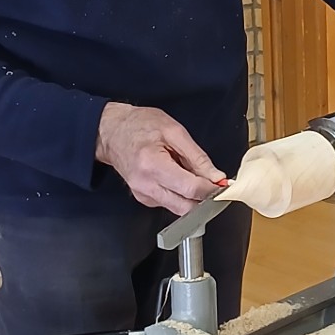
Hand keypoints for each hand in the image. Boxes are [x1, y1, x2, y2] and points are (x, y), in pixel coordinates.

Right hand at [95, 103, 226, 215]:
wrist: (111, 132)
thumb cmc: (140, 125)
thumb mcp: (174, 131)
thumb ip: (198, 157)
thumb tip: (216, 176)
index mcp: (153, 166)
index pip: (191, 189)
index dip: (211, 189)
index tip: (222, 184)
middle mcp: (146, 186)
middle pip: (186, 207)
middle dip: (204, 198)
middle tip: (212, 182)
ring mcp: (143, 195)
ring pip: (179, 208)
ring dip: (191, 196)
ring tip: (188, 173)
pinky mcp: (144, 199)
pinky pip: (170, 203)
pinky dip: (180, 194)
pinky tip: (176, 177)